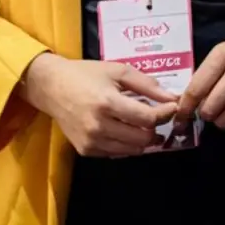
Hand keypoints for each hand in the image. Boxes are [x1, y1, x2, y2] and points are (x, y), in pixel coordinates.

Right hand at [20, 53, 178, 157]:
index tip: (172, 106)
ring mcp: (91, 142)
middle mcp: (99, 126)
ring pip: (131, 150)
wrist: (52, 88)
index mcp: (108, 103)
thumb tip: (172, 98)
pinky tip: (128, 131)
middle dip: (157, 128)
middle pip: (142, 139)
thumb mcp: (118, 71)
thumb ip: (147, 85)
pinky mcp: (86, 151)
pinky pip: (116, 153)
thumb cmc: (86, 74)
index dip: (165, 114)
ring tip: (148, 126)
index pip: (147, 119)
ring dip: (145, 139)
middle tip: (160, 117)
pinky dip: (128, 145)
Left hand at [176, 18, 224, 130]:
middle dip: (205, 113)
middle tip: (208, 107)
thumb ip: (206, 74)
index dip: (184, 108)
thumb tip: (188, 104)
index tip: (179, 117)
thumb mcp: (224, 51)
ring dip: (222, 118)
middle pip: (210, 109)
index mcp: (223, 55)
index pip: (196, 89)